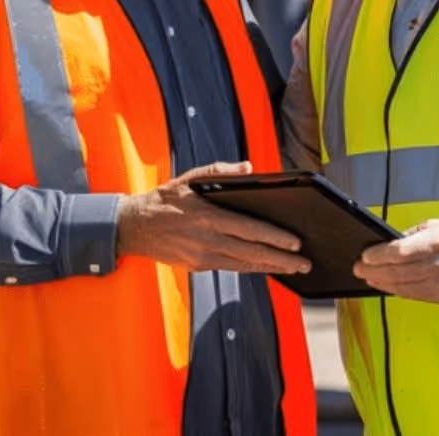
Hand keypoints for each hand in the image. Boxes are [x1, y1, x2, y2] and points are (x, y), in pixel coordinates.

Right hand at [116, 161, 312, 275]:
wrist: (133, 228)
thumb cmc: (163, 200)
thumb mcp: (189, 179)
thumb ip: (220, 171)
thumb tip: (249, 169)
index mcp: (209, 218)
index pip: (251, 230)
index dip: (276, 239)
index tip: (296, 244)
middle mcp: (208, 241)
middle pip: (253, 253)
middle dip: (282, 260)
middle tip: (305, 264)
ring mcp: (203, 257)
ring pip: (245, 265)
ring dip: (271, 267)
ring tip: (293, 269)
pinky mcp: (199, 266)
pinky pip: (231, 268)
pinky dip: (251, 267)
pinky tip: (265, 266)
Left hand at [353, 219, 438, 303]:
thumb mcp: (436, 226)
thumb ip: (410, 237)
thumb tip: (386, 245)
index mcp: (434, 243)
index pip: (396, 252)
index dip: (376, 256)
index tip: (363, 256)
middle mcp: (437, 265)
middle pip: (395, 271)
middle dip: (372, 271)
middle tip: (358, 269)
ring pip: (402, 287)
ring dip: (381, 283)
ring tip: (369, 278)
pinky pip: (414, 296)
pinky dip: (398, 291)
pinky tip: (389, 286)